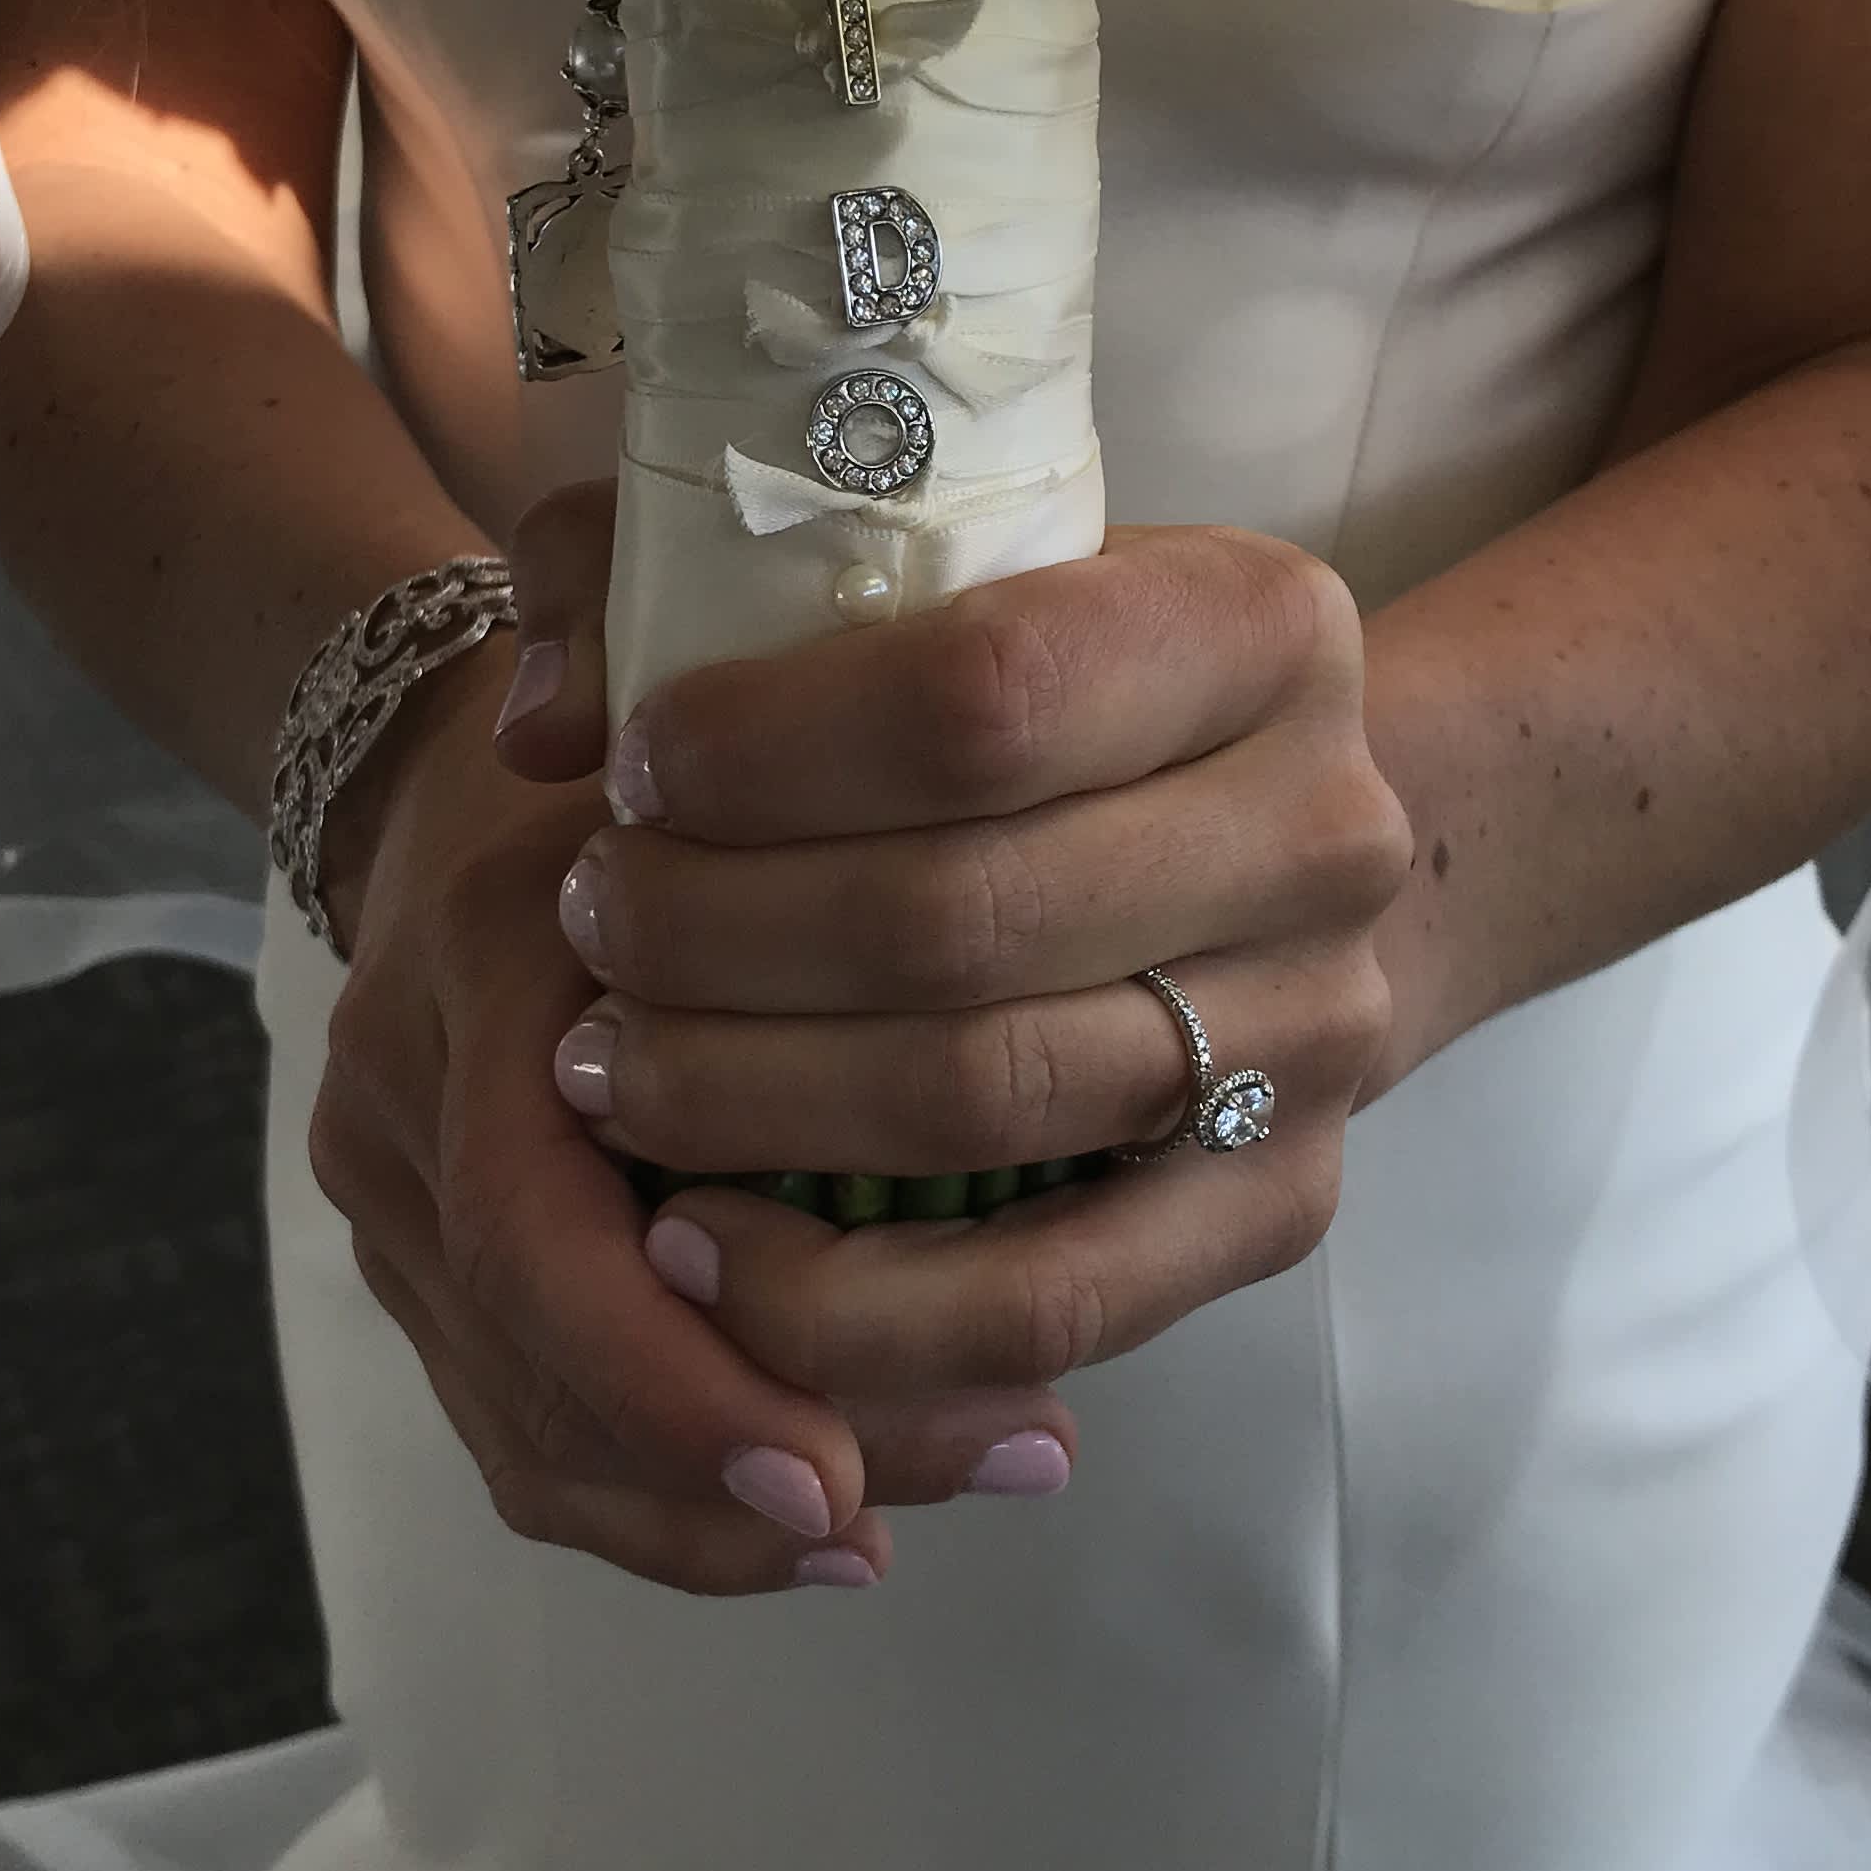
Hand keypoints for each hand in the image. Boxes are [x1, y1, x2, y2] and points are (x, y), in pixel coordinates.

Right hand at [303, 638, 1080, 1597]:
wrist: (438, 777)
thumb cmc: (639, 781)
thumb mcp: (735, 778)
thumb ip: (829, 881)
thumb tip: (968, 1046)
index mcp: (481, 975)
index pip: (538, 1241)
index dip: (680, 1388)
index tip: (838, 1478)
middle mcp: (400, 1102)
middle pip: (542, 1377)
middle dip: (748, 1478)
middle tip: (992, 1466)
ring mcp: (389, 1198)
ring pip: (530, 1437)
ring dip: (716, 1514)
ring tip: (912, 1513)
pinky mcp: (419, 1262)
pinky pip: (523, 1429)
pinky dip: (664, 1501)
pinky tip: (820, 1512)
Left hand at [505, 491, 1413, 1406]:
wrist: (1260, 853)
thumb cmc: (1032, 697)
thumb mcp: (902, 568)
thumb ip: (685, 574)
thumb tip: (546, 721)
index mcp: (1253, 627)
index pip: (984, 695)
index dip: (765, 750)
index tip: (631, 771)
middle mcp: (1324, 832)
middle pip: (961, 916)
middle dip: (714, 934)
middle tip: (592, 925)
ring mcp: (1317, 1035)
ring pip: (982, 1103)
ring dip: (742, 1100)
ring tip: (608, 1069)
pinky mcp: (1277, 1209)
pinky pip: (1041, 1301)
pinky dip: (841, 1302)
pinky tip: (700, 1244)